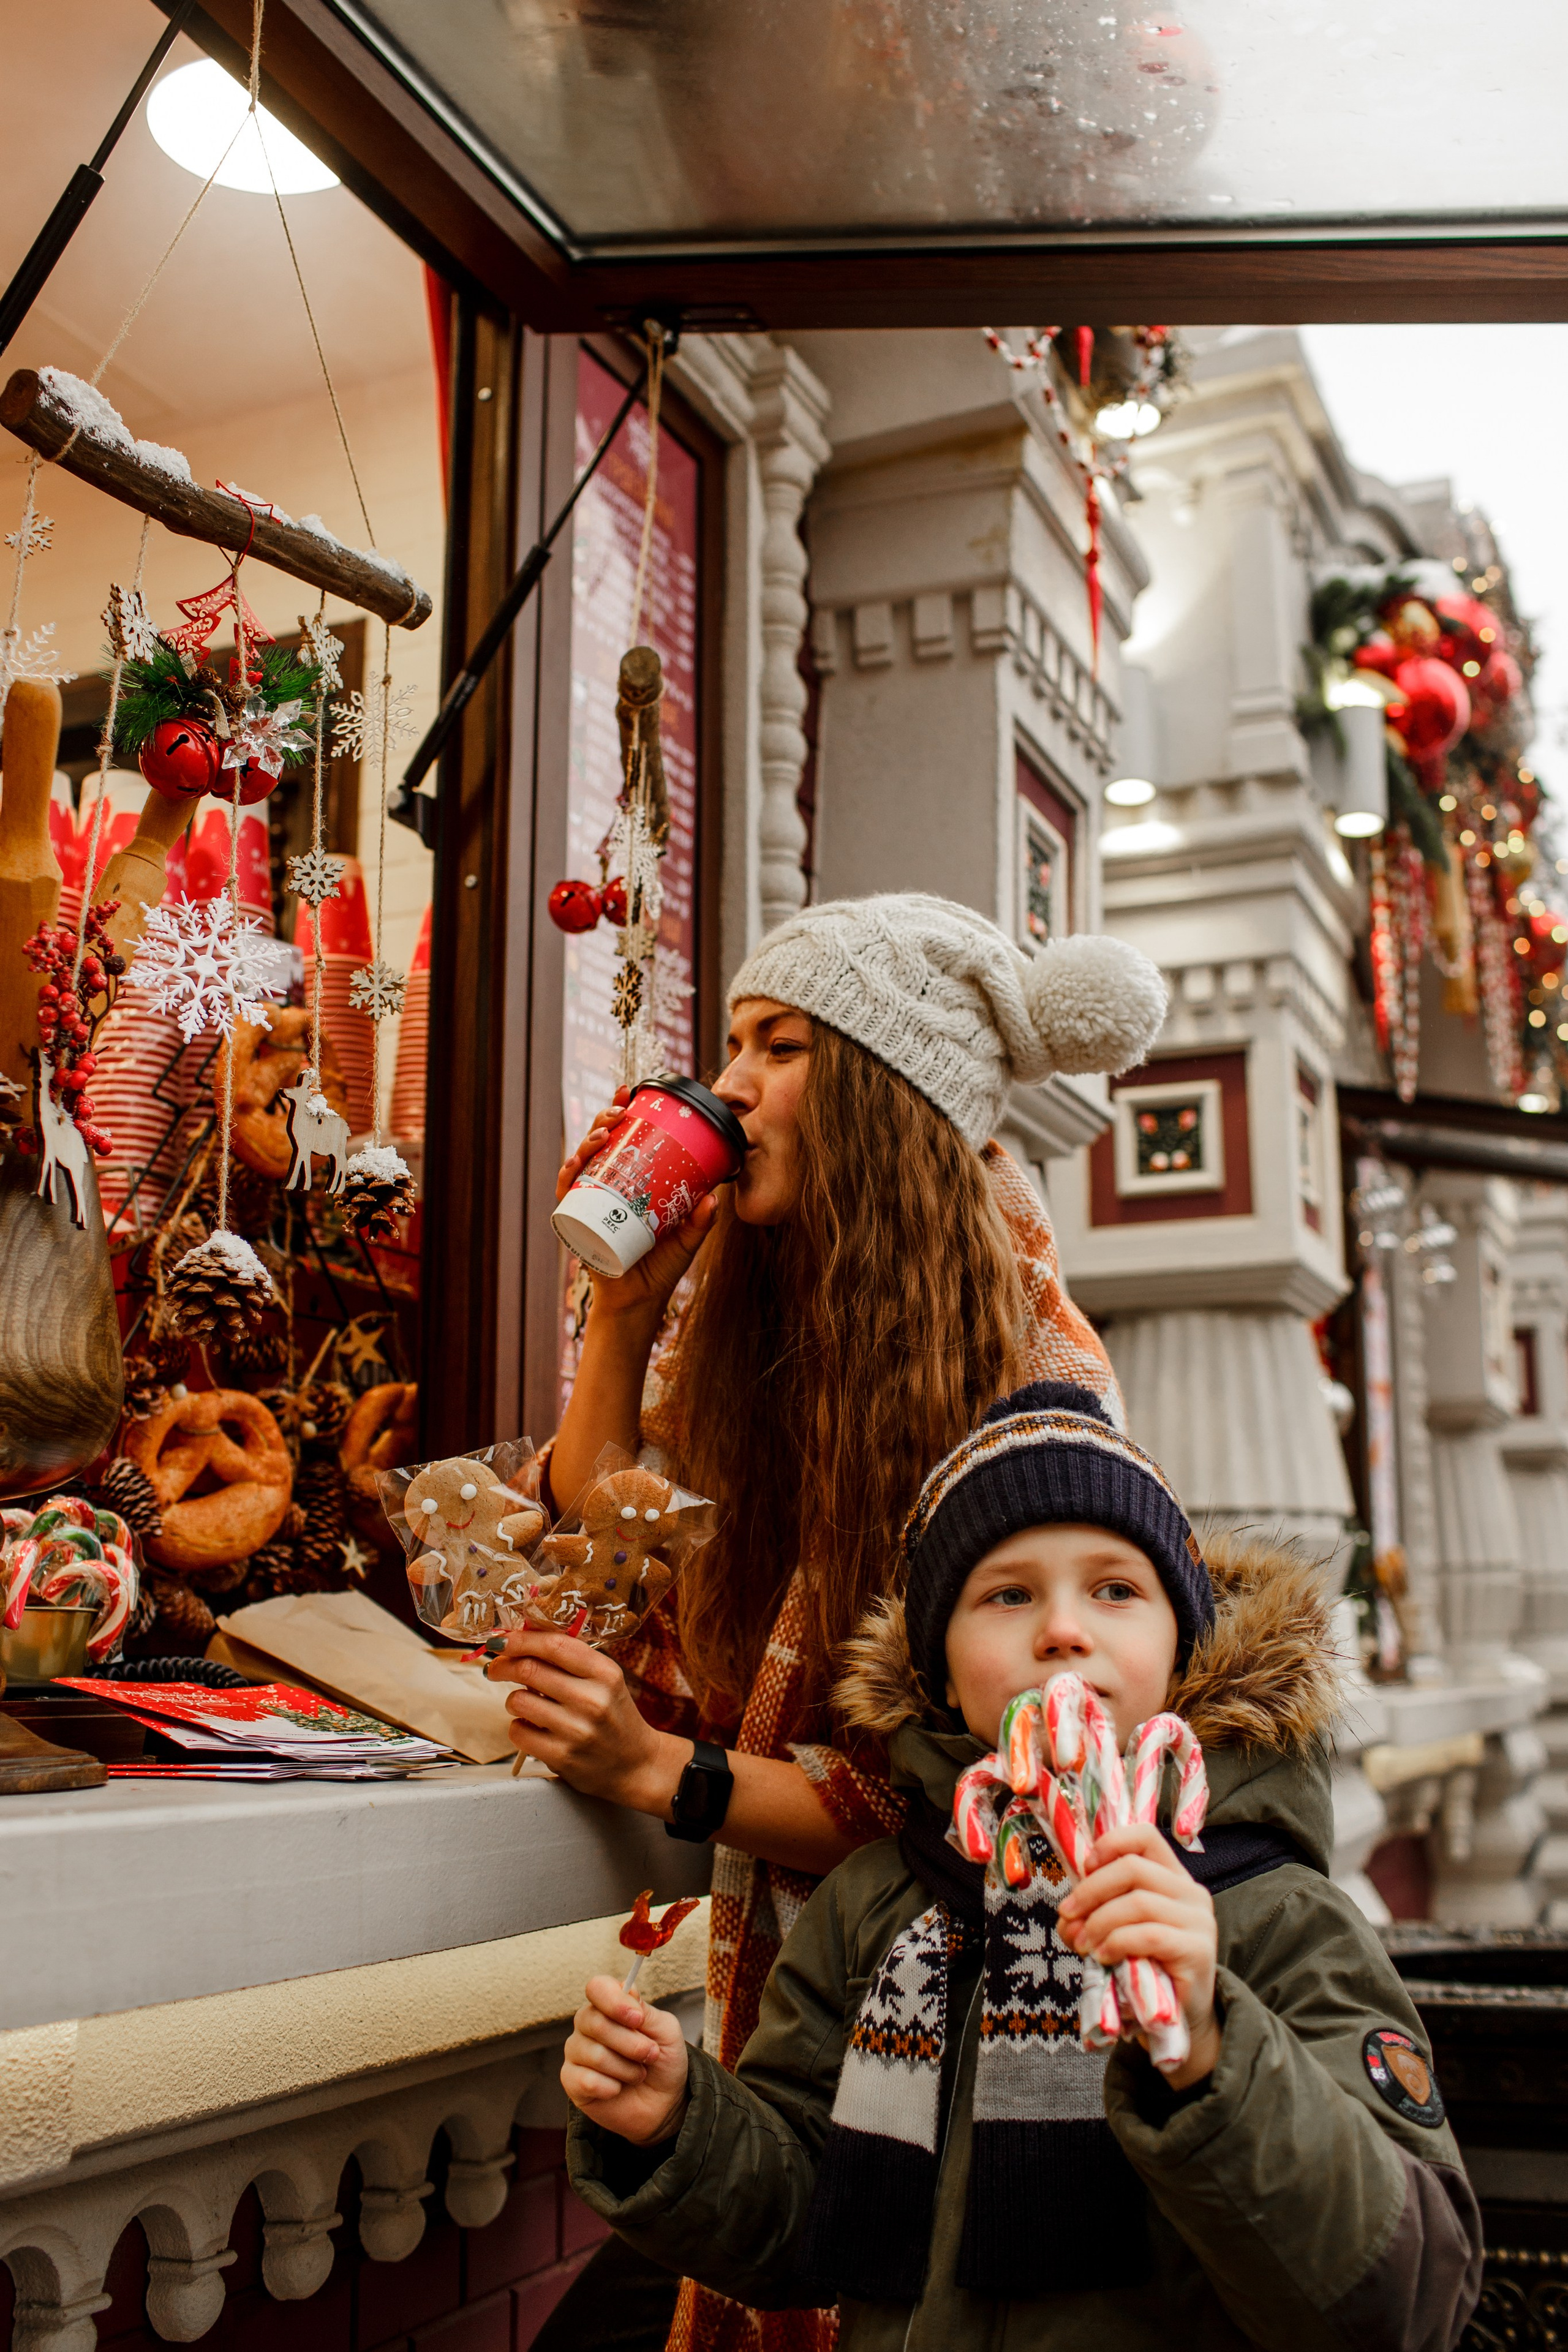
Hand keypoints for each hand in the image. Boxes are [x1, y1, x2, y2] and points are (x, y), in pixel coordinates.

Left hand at [487, 1630, 686, 1811]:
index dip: (520, 1639)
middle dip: (503, 1665)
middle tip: (496, 1668)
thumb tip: (520, 1638)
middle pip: (529, 1669)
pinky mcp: (562, 1757)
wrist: (635, 1765)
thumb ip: (569, 1658)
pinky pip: (518, 1732)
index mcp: (605, 1673)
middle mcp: (593, 1699)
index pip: (553, 1645)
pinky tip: (532, 1727)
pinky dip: (518, 1726)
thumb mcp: (604, 1680)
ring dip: (513, 1699)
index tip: (501, 1639)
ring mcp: (577, 1730)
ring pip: (518, 1700)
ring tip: (524, 1703)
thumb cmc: (613, 1715)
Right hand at [557, 1091, 719, 1324]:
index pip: (623, 1141)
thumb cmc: (660, 1268)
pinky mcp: (577, 1223)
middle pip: (598, 1145)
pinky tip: (574, 1166)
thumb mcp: (686, 1239)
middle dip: (603, 1121)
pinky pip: (565, 1196)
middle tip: (618, 1110)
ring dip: (587, 1143)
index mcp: (630, 1183)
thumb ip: (700, 1220)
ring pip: (579, 1163)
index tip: (630, 1093)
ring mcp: (588, 1203)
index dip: (622, 1114)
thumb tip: (715, 1198)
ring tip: (602, 1134)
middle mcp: (605, 1188)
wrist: (638, 1303)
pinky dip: (567, 1179)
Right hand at [563, 1974, 689, 2143]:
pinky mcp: (571, 2080)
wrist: (663, 2103)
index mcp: (610, 2004)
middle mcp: (588, 2023)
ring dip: (626, 2068)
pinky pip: (585, 2080)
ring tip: (638, 2074)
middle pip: (595, 2022)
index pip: (597, 1988)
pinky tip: (618, 2089)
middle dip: (630, 2043)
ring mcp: (577, 2051)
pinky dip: (610, 2087)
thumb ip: (646, 2011)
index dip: (615, 2002)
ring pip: (594, 2054)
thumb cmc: (663, 2061)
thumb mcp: (666, 2031)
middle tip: (650, 2054)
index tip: (638, 2019)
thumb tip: (627, 1989)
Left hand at [1056, 1822, 1220, 2089]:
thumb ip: (1093, 1915)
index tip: (1084, 1868)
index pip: (1145, 1836)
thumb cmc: (1145, 1967)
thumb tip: (1066, 1917)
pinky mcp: (1198, 1951)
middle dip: (1091, 1890)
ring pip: (1138, 1901)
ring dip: (1100, 1921)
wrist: (1181, 2017)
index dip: (1111, 1844)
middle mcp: (1191, 1892)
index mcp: (1173, 1877)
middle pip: (1134, 1868)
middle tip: (1068, 1916)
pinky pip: (1149, 1935)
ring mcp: (1198, 1921)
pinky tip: (1103, 1957)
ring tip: (1084, 1944)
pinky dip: (1118, 1942)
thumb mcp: (1116, 1931)